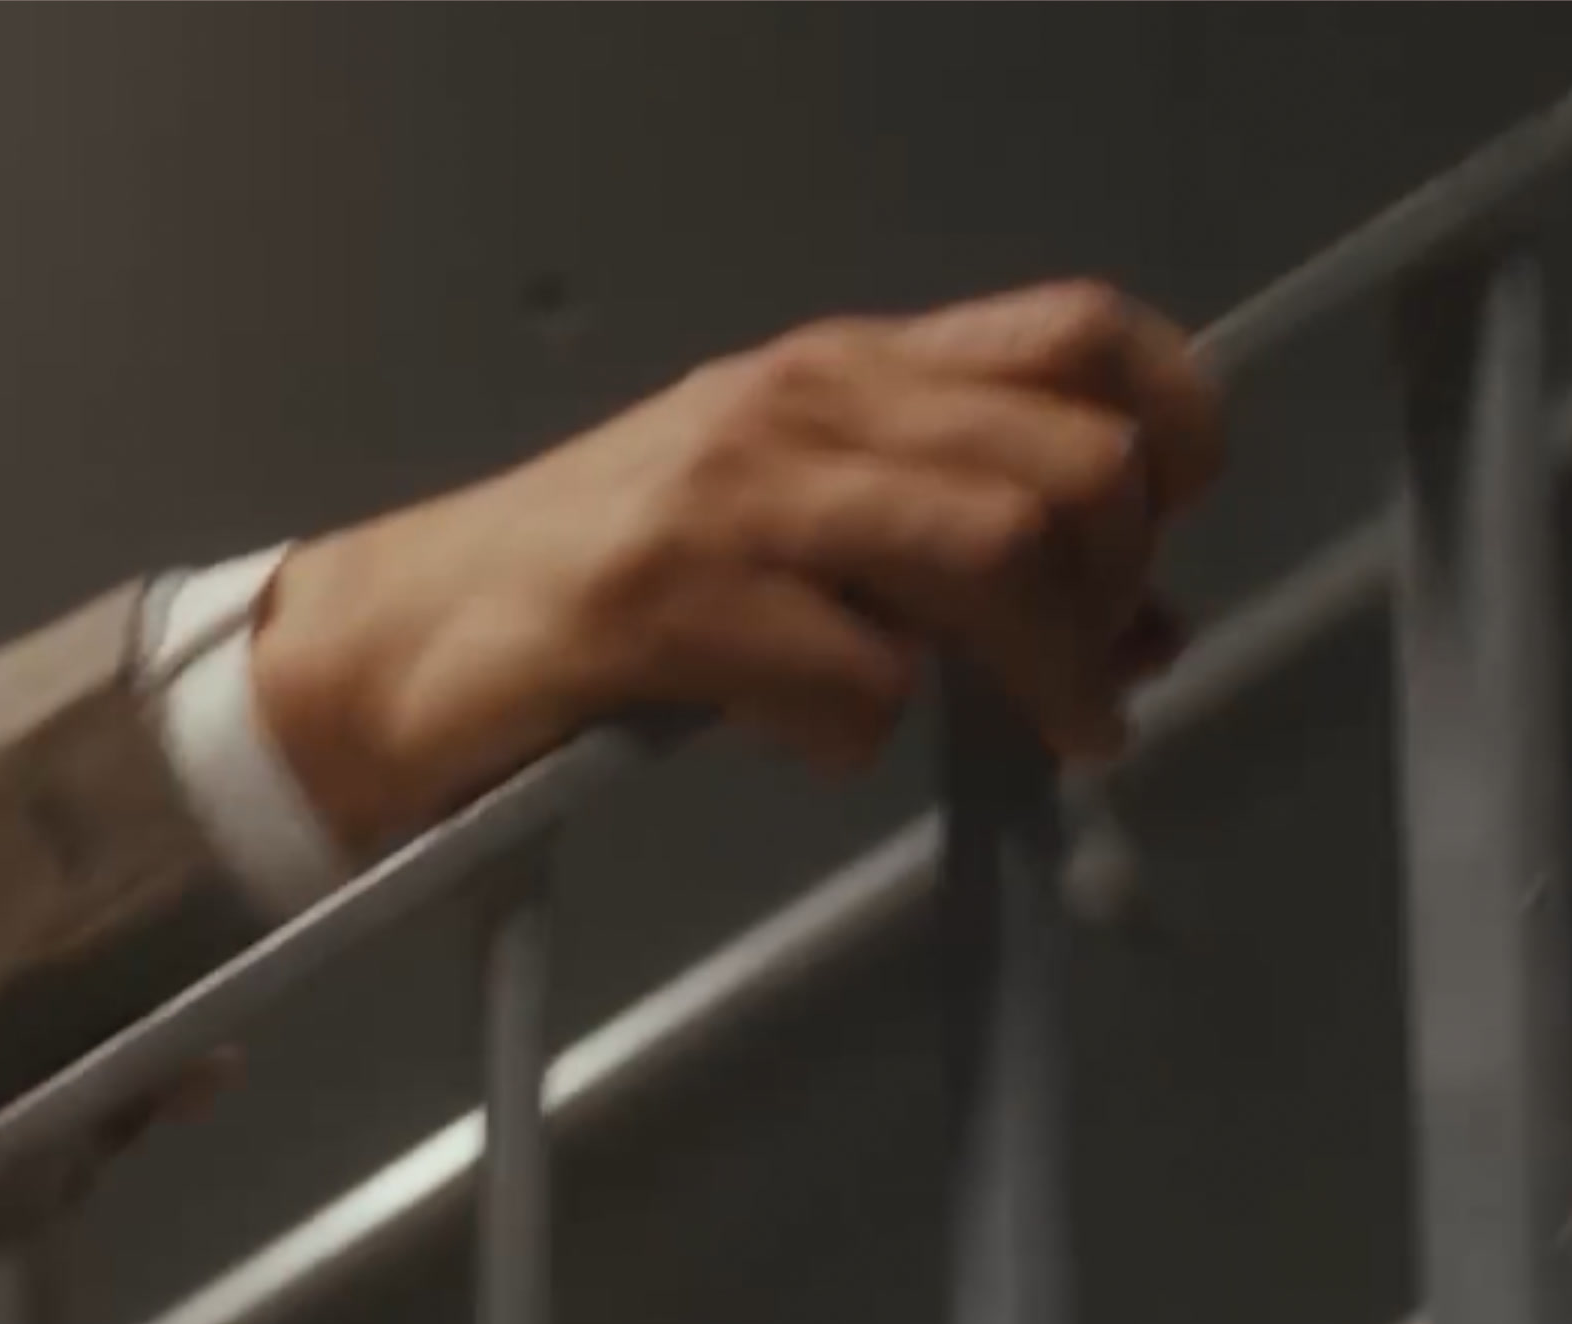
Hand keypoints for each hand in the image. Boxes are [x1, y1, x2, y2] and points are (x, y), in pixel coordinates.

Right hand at [250, 279, 1221, 855]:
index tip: (1166, 534)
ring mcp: (731, 494)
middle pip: (1065, 463)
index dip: (1170, 427)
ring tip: (1041, 741)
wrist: (401, 639)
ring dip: (1041, 673)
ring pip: (988, 549)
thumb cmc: (607, 586)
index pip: (1080, 333)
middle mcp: (804, 401)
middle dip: (1111, 591)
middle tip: (1087, 684)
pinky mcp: (662, 598)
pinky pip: (854, 678)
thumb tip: (1149, 628)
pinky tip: (811, 737)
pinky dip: (865, 731)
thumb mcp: (800, 534)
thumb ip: (957, 552)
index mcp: (850, 368)